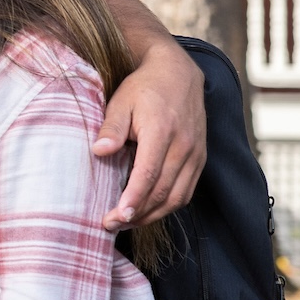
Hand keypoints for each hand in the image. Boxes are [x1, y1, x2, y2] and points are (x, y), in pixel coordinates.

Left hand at [96, 38, 205, 229]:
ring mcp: (195, 155)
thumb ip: (111, 127)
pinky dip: (167, 206)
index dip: (134, 199)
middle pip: (163, 192)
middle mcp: (184, 147)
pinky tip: (146, 211)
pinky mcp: (199, 160)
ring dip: (152, 215)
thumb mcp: (121, 101)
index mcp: (162, 131)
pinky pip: (186, 191)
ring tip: (125, 224)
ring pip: (177, 197)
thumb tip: (99, 152)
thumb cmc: (144, 88)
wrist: (179, 73)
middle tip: (110, 226)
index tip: (116, 217)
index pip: (149, 174)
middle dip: (137, 214)